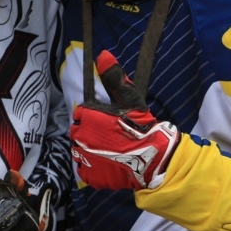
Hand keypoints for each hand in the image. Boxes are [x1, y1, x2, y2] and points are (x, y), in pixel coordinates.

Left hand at [70, 50, 179, 190]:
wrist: (152, 158)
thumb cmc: (141, 127)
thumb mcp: (130, 98)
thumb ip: (114, 77)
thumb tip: (103, 54)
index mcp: (87, 116)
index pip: (80, 114)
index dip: (93, 118)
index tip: (106, 123)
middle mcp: (80, 136)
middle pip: (78, 132)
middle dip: (90, 134)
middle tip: (110, 139)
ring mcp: (83, 157)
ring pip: (80, 151)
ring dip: (90, 150)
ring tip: (109, 152)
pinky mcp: (89, 175)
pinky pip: (84, 169)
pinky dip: (93, 168)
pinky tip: (107, 164)